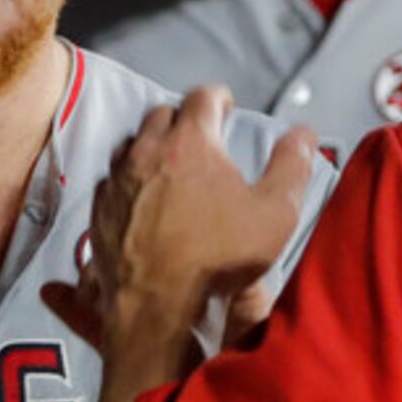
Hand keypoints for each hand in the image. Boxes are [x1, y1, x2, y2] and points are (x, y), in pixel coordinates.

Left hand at [45, 88, 317, 348]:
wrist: (157, 304)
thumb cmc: (219, 257)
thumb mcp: (275, 213)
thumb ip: (292, 167)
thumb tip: (303, 135)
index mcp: (191, 142)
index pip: (202, 96)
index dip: (218, 97)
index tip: (225, 106)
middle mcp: (147, 150)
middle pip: (162, 114)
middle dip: (182, 119)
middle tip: (199, 137)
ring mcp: (117, 179)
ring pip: (131, 144)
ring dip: (150, 146)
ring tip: (167, 164)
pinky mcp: (98, 209)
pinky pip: (110, 180)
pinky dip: (127, 180)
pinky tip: (139, 197)